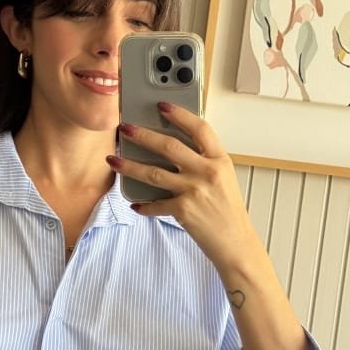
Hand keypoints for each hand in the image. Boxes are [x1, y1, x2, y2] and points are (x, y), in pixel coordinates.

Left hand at [107, 102, 260, 274]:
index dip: (180, 114)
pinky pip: (155, 203)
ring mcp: (195, 190)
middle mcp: (208, 172)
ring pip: (153, 172)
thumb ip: (204, 163)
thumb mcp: (223, 180)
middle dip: (142, 135)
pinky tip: (135, 204)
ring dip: (129, 165)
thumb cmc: (228, 212)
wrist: (236, 243)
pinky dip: (143, 205)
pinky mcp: (183, 210)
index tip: (162, 105)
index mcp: (220, 160)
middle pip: (169, 146)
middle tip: (125, 128)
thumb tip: (173, 149)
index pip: (199, 128)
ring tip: (113, 160)